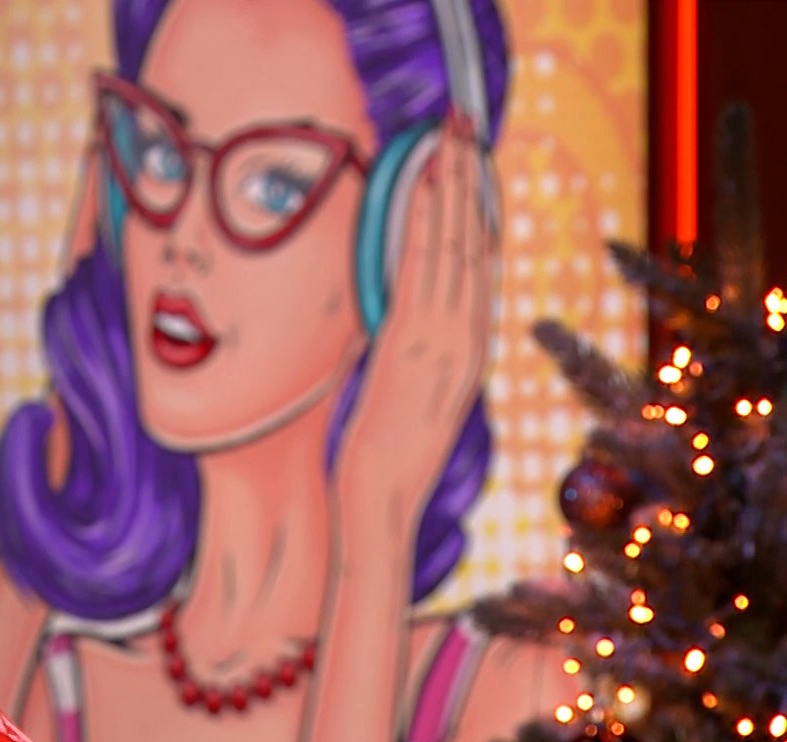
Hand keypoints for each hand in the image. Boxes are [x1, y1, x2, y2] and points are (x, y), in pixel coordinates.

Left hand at [333, 112, 494, 530]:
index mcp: (470, 349)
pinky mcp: (412, 342)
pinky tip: (423, 187)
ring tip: (449, 138)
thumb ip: (417, 353)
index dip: (478, 210)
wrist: (382, 493)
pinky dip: (425, 223)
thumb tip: (404, 320)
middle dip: (470, 181)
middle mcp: (466, 337)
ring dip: (451, 187)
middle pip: (473, 243)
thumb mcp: (412, 394)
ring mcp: (443, 338)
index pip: (479, 265)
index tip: (472, 165)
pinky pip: (420, 269)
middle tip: (465, 127)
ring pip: (452, 246)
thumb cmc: (389, 453)